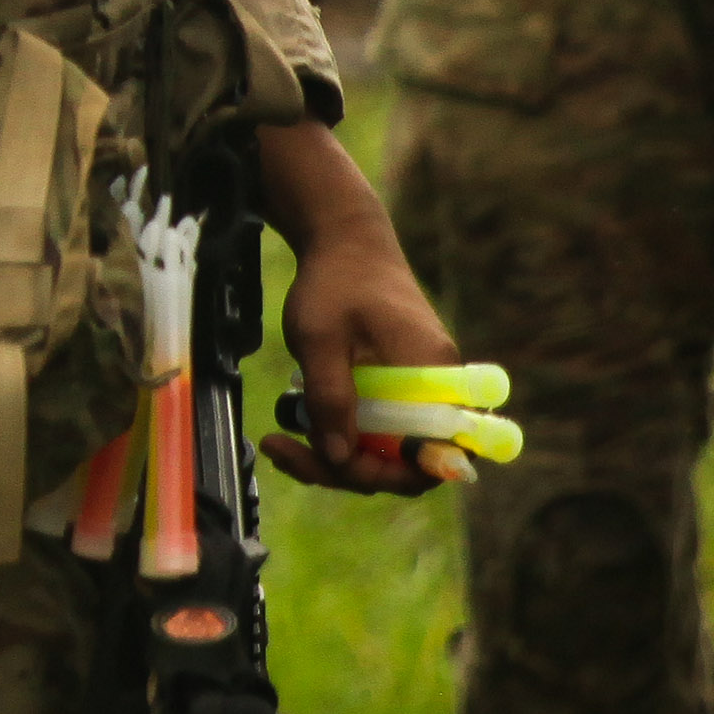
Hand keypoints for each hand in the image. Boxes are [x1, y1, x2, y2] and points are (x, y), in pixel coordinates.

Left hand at [254, 120, 459, 497]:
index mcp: (434, 376)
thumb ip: (330, 397)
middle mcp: (436, 389)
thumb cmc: (335, 280)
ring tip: (278, 442)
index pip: (434, 456)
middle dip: (343, 468)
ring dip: (333, 453)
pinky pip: (375, 427)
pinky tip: (295, 424)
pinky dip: (338, 432)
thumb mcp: (319, 338)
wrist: (345, 239)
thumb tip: (339, 458)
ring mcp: (417, 389)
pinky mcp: (395, 387)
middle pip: (403, 461)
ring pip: (384, 448)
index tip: (335, 463)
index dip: (389, 474)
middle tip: (282, 451)